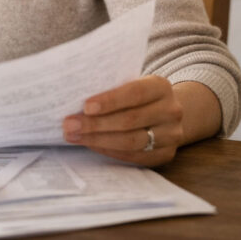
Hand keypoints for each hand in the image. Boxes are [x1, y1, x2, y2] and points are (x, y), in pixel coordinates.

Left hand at [62, 75, 183, 166]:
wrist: (166, 112)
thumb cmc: (137, 96)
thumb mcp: (131, 84)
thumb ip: (111, 88)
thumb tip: (74, 100)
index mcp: (161, 86)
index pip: (135, 93)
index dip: (110, 101)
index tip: (85, 107)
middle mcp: (171, 110)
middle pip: (130, 120)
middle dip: (96, 124)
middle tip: (69, 125)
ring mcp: (171, 135)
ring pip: (131, 142)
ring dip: (98, 140)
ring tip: (74, 136)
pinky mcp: (165, 154)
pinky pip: (133, 156)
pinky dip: (109, 151)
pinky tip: (91, 145)